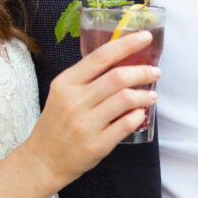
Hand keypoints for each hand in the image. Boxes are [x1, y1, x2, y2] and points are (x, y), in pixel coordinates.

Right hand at [26, 29, 159, 188]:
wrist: (43, 160)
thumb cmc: (57, 123)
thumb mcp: (62, 93)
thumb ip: (86, 78)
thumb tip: (122, 60)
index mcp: (66, 83)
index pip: (101, 56)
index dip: (126, 44)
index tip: (145, 37)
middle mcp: (75, 101)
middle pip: (118, 77)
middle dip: (143, 71)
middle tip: (155, 72)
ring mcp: (85, 124)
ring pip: (126, 99)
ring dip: (145, 95)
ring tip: (151, 95)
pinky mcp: (97, 145)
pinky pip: (126, 124)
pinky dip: (138, 116)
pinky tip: (140, 114)